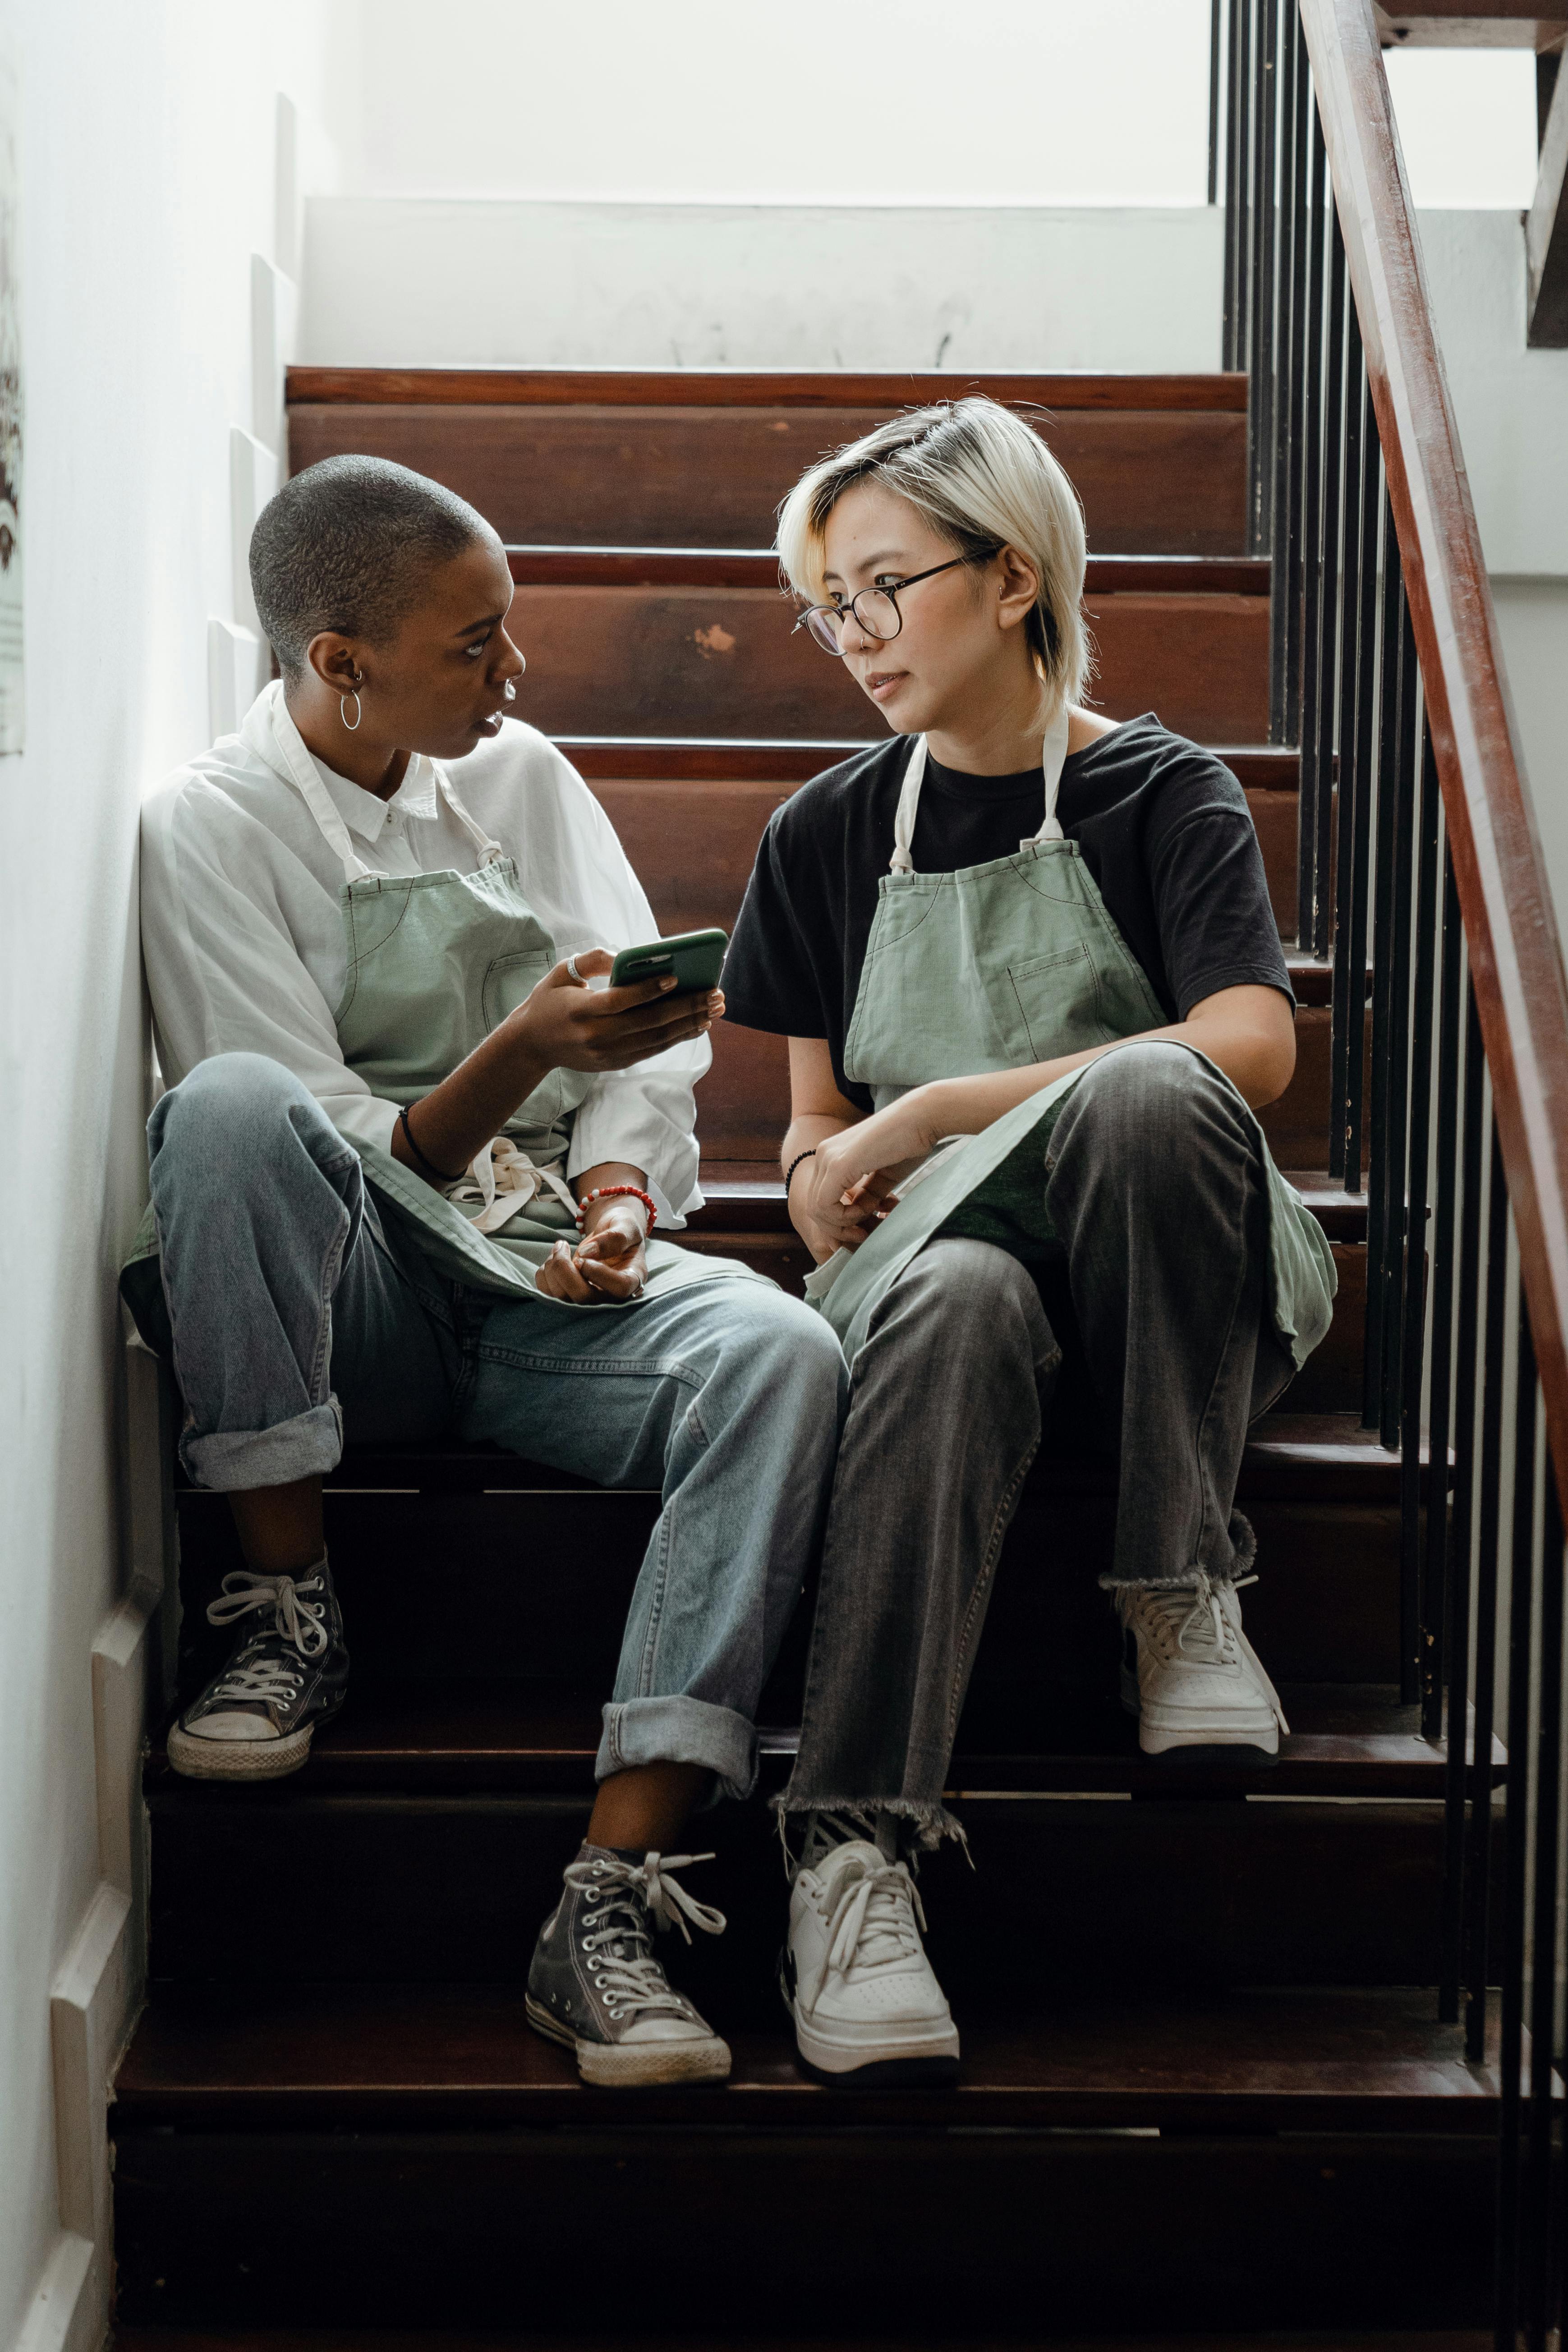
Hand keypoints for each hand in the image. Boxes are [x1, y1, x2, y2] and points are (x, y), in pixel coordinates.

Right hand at [510, 951, 721, 1075]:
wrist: (531, 1044)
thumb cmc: (550, 1000)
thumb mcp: (561, 973)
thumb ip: (593, 959)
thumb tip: (628, 956)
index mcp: (581, 1010)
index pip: (621, 1001)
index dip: (649, 989)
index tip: (676, 977)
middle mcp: (596, 1035)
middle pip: (649, 1022)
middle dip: (686, 1007)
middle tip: (714, 993)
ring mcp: (607, 1053)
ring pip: (657, 1039)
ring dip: (690, 1024)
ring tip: (714, 1008)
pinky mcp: (615, 1063)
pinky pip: (653, 1050)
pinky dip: (678, 1038)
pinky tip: (697, 1024)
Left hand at [533, 1199, 648, 1303]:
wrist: (611, 1237)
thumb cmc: (622, 1230)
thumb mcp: (625, 1225)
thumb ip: (614, 1237)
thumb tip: (587, 1253)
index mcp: (632, 1278)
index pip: (620, 1288)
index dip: (598, 1272)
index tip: (584, 1253)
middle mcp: (611, 1296)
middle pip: (584, 1298)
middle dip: (564, 1269)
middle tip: (562, 1245)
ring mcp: (590, 1300)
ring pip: (562, 1298)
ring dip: (552, 1269)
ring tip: (560, 1247)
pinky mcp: (570, 1298)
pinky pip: (549, 1294)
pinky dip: (544, 1274)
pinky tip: (554, 1259)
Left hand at [798, 1091, 944, 1254]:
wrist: (923, 1118)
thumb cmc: (909, 1142)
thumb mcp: (883, 1176)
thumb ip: (868, 1195)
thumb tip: (860, 1215)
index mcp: (832, 1155)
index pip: (821, 1198)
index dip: (839, 1221)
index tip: (863, 1227)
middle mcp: (823, 1154)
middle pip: (815, 1207)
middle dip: (838, 1228)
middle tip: (862, 1234)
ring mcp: (828, 1158)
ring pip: (816, 1209)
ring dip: (842, 1225)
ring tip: (867, 1223)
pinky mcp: (838, 1165)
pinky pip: (825, 1206)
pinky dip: (845, 1218)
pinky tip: (867, 1211)